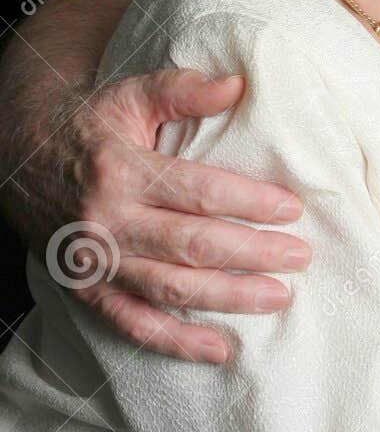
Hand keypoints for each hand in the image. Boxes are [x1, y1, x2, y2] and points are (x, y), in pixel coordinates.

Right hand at [48, 69, 309, 362]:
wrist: (20, 161)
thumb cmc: (89, 125)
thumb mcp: (129, 96)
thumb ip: (182, 89)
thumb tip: (238, 83)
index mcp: (121, 170)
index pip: (197, 192)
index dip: (248, 203)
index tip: (292, 209)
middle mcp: (107, 222)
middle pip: (191, 245)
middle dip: (253, 253)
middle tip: (300, 256)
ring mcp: (95, 263)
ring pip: (170, 288)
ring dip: (228, 297)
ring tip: (279, 296)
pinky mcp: (86, 291)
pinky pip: (134, 324)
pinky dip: (177, 341)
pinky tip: (220, 348)